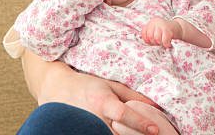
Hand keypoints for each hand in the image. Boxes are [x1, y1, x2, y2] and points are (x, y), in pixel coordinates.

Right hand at [35, 57, 159, 133]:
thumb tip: (156, 106)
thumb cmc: (89, 86)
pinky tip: (120, 134)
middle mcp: (94, 117)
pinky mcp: (80, 133)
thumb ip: (133, 96)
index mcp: (103, 102)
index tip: (155, 130)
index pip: (123, 114)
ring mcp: (87, 128)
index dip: (140, 122)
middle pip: (118, 133)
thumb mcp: (111, 85)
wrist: (58, 89)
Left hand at [141, 18, 181, 47]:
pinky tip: (168, 44)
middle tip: (159, 43)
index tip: (151, 42)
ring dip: (160, 43)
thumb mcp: (156, 30)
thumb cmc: (166, 31)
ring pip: (156, 38)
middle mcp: (156, 22)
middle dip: (154, 42)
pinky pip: (164, 40)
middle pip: (150, 36)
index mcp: (151, 22)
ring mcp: (162, 25)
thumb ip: (150, 34)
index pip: (144, 32)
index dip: (147, 40)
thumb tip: (146, 42)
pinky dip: (166, 44)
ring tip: (163, 43)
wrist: (179, 27)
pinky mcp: (168, 29)